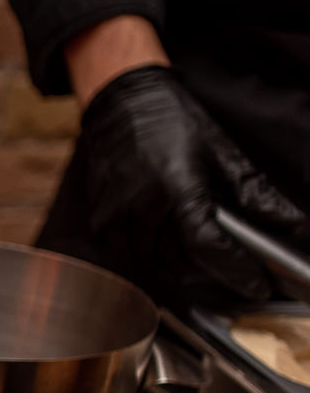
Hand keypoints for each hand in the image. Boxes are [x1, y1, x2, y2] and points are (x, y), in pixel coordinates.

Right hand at [73, 66, 309, 304]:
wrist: (124, 107)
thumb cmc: (173, 124)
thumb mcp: (223, 153)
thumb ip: (255, 194)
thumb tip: (291, 223)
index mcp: (178, 188)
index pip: (209, 246)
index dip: (237, 271)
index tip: (257, 285)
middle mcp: (143, 205)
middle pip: (181, 260)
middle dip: (209, 266)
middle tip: (229, 260)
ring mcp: (117, 215)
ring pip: (154, 260)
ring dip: (176, 261)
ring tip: (193, 245)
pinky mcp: (101, 220)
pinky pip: (129, 252)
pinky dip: (149, 251)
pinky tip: (162, 234)